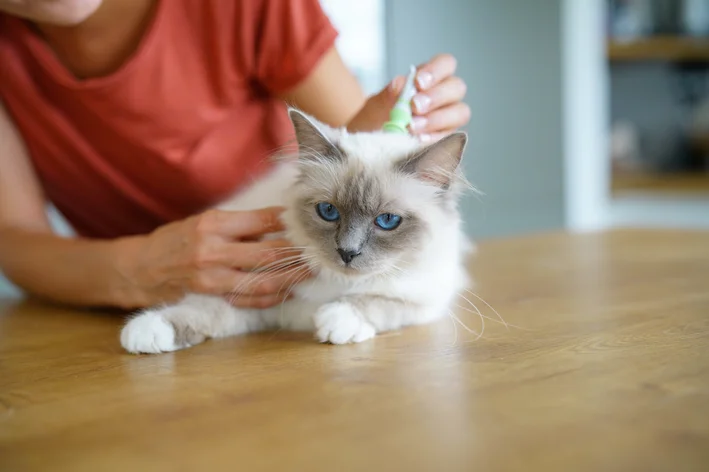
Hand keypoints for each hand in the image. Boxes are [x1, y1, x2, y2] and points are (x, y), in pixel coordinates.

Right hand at [114, 207, 309, 308]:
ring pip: (263, 279)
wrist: (138, 268)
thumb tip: (278, 225)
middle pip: (268, 252)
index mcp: (213, 224)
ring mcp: (212, 276)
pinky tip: (287, 291)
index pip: (262, 220)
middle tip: (318, 252)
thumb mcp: (203, 223)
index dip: (289, 222)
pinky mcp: (211, 295)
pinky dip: (271, 296)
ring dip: (291, 277)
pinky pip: (249, 298)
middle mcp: (213, 249)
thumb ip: (238, 225)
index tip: (307, 223)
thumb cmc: (174, 241)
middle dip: (297, 253)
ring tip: (310, 273)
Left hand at [346, 53, 469, 141]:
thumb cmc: (378, 119)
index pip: (445, 64)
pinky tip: (419, 140)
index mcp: (430, 78)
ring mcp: (448, 117)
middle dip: (436, 96)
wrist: (372, 144)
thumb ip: (388, 95)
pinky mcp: (447, 138)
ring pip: (460, 112)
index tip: (418, 83)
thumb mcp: (376, 106)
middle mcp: (444, 95)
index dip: (436, 71)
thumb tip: (399, 84)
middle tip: (415, 107)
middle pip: (456, 88)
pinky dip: (435, 138)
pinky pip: (450, 136)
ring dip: (437, 119)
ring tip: (413, 126)